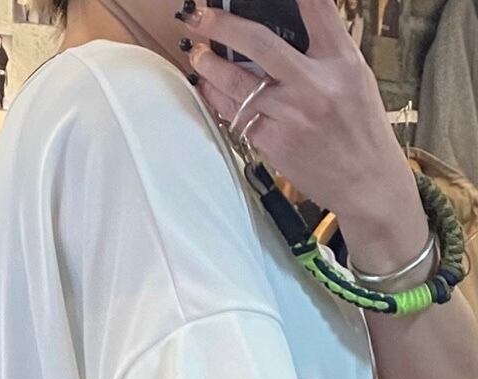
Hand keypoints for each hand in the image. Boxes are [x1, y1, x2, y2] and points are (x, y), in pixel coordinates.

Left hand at [190, 0, 423, 254]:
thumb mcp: (355, 78)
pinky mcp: (273, 141)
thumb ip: (324, 54)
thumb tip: (285, 35)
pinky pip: (237, 116)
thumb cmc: (359, 126)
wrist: (364, 180)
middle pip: (263, 45)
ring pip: (239, 83)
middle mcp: (316, 82)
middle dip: (226, 27)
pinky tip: (206, 88)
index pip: (319, 11)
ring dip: (211, 66)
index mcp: (343, 60)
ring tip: (197, 53)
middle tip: (201, 16)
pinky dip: (218, 99)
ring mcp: (292, 113)